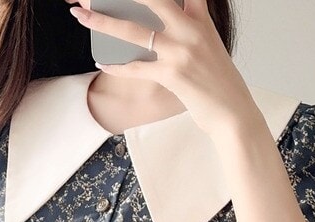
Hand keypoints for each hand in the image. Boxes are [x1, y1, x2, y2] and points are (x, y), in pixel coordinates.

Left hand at [66, 0, 263, 139]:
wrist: (233, 112)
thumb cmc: (220, 84)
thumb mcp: (210, 46)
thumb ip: (192, 27)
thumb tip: (166, 27)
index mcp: (201, 20)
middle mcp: (191, 30)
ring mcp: (181, 52)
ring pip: (135, 31)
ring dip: (103, 23)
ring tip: (81, 16)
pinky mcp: (173, 75)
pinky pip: (136, 68)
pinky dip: (116, 66)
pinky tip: (101, 62)